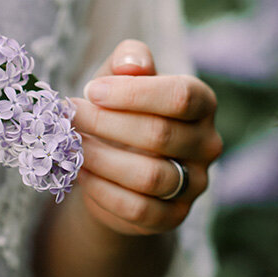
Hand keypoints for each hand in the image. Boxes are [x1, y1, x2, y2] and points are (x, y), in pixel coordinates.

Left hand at [69, 39, 221, 235]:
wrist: (118, 163)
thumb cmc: (121, 109)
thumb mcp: (121, 77)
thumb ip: (129, 60)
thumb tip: (132, 64)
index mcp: (203, 103)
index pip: (180, 96)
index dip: (133, 93)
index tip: (91, 90)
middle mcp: (208, 144)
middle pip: (160, 135)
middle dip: (106, 124)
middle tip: (70, 116)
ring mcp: (195, 183)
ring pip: (149, 176)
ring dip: (101, 159)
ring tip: (71, 145)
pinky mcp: (174, 216)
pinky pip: (139, 209)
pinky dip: (103, 191)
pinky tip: (80, 172)